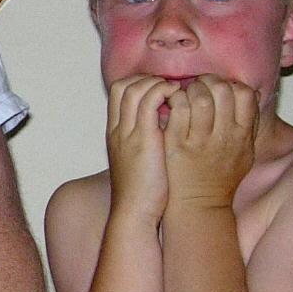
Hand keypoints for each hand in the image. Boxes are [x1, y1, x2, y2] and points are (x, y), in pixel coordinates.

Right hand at [104, 75, 176, 222]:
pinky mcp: (142, 138)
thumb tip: (164, 131)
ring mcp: (127, 132)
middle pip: (122, 86)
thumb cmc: (142, 194)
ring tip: (175, 89)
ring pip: (133, 88)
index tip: (159, 88)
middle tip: (169, 85)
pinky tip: (177, 96)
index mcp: (115, 134)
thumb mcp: (139, 162)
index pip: (118, 94)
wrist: (134, 213)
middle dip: (146, 78)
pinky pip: (148, 101)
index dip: (138, 83)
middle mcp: (117, 129)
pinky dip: (162, 91)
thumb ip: (147, 143)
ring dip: (156, 82)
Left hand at [164, 74, 257, 209]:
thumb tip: (251, 92)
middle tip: (198, 86)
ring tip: (185, 94)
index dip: (230, 84)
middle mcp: (225, 137)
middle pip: (223, 90)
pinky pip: (178, 110)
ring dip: (191, 89)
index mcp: (242, 136)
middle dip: (208, 81)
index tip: (219, 88)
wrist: (198, 205)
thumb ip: (249, 124)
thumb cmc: (220, 178)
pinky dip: (175, 100)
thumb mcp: (245, 153)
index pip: (245, 94)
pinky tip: (172, 104)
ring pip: (200, 97)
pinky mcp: (177, 145)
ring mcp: (201, 141)